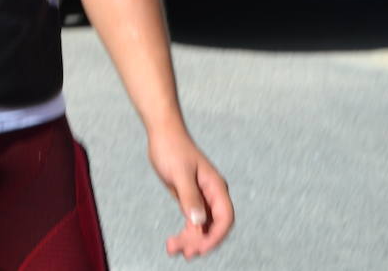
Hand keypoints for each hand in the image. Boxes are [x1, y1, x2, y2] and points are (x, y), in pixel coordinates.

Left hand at [149, 130, 233, 258]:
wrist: (162, 133)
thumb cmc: (172, 148)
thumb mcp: (179, 173)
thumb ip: (189, 197)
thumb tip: (199, 222)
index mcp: (216, 187)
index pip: (225, 218)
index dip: (215, 236)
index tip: (200, 247)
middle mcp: (212, 195)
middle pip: (213, 226)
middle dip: (201, 242)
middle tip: (185, 253)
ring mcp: (201, 198)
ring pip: (202, 226)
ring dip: (190, 240)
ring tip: (174, 250)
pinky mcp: (190, 198)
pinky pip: (192, 221)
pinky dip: (185, 232)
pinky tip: (174, 241)